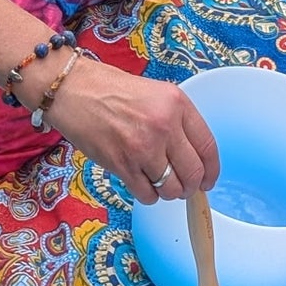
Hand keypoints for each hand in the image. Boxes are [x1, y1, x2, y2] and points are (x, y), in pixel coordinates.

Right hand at [36, 55, 219, 205]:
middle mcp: (164, 126)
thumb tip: (192, 157)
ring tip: (159, 183)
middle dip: (191, 187)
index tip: (209, 181)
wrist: (73, 89)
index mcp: (177, 104)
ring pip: (171, 189)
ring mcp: (142, 147)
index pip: (207, 146)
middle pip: (193, 173)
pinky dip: (149, 196)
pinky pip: (147, 194)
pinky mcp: (122, 164)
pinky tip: (142, 183)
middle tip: (184, 187)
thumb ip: (176, 121)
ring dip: (168, 192)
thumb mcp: (155, 93)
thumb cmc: (110, 89)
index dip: (212, 170)